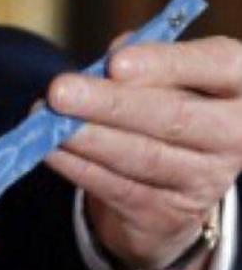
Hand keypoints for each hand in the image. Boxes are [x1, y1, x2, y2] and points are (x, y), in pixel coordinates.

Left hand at [44, 35, 241, 269]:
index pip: (216, 63)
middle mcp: (235, 133)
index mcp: (237, 82)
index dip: (167, 64)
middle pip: (175, 117)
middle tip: (60, 91)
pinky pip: (119, 187)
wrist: (174, 180)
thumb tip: (114, 57)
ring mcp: (208, 178)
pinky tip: (49, 148)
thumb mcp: (163, 72)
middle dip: (112, 104)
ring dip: (87, 137)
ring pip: (143, 157)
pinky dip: (78, 166)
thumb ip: (142, 57)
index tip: (117, 64)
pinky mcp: (171, 213)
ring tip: (46, 118)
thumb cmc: (163, 101)